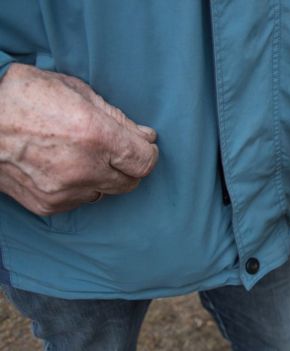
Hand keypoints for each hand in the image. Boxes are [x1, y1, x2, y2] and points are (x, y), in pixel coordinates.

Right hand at [0, 63, 158, 214]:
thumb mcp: (75, 90)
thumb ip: (116, 117)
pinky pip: (80, 200)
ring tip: (79, 154)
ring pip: (105, 192)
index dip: (147, 152)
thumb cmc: (24, 97)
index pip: (145, 161)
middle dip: (127, 165)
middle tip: (111, 148)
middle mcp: (84, 168)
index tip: (142, 145)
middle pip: (130, 181)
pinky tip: (61, 166)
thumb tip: (146, 137)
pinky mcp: (48, 205)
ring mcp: (65, 191)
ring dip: (102, 176)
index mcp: (96, 135)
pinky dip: (79, 186)